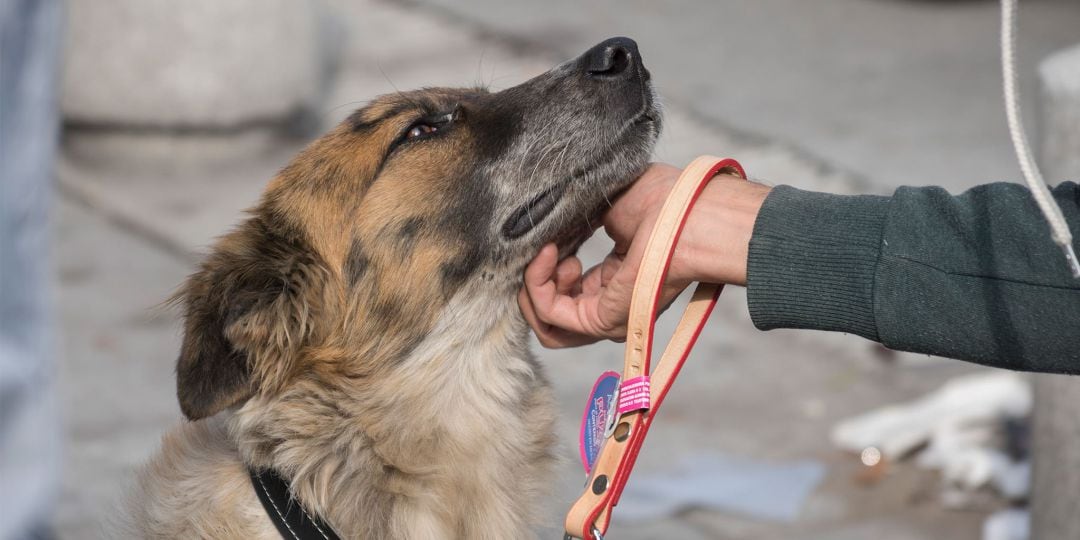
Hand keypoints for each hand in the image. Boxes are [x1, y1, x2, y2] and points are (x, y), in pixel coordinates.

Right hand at [518, 162, 770, 347]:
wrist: (686, 212)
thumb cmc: (663, 201)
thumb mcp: (604, 206)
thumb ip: (571, 221)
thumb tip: (540, 226)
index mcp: (616, 278)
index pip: (567, 289)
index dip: (546, 262)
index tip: (550, 232)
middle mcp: (611, 303)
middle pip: (551, 311)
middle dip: (535, 276)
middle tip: (547, 243)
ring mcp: (605, 316)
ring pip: (544, 319)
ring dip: (533, 281)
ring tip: (548, 248)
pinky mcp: (599, 320)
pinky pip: (548, 313)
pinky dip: (537, 283)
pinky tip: (548, 253)